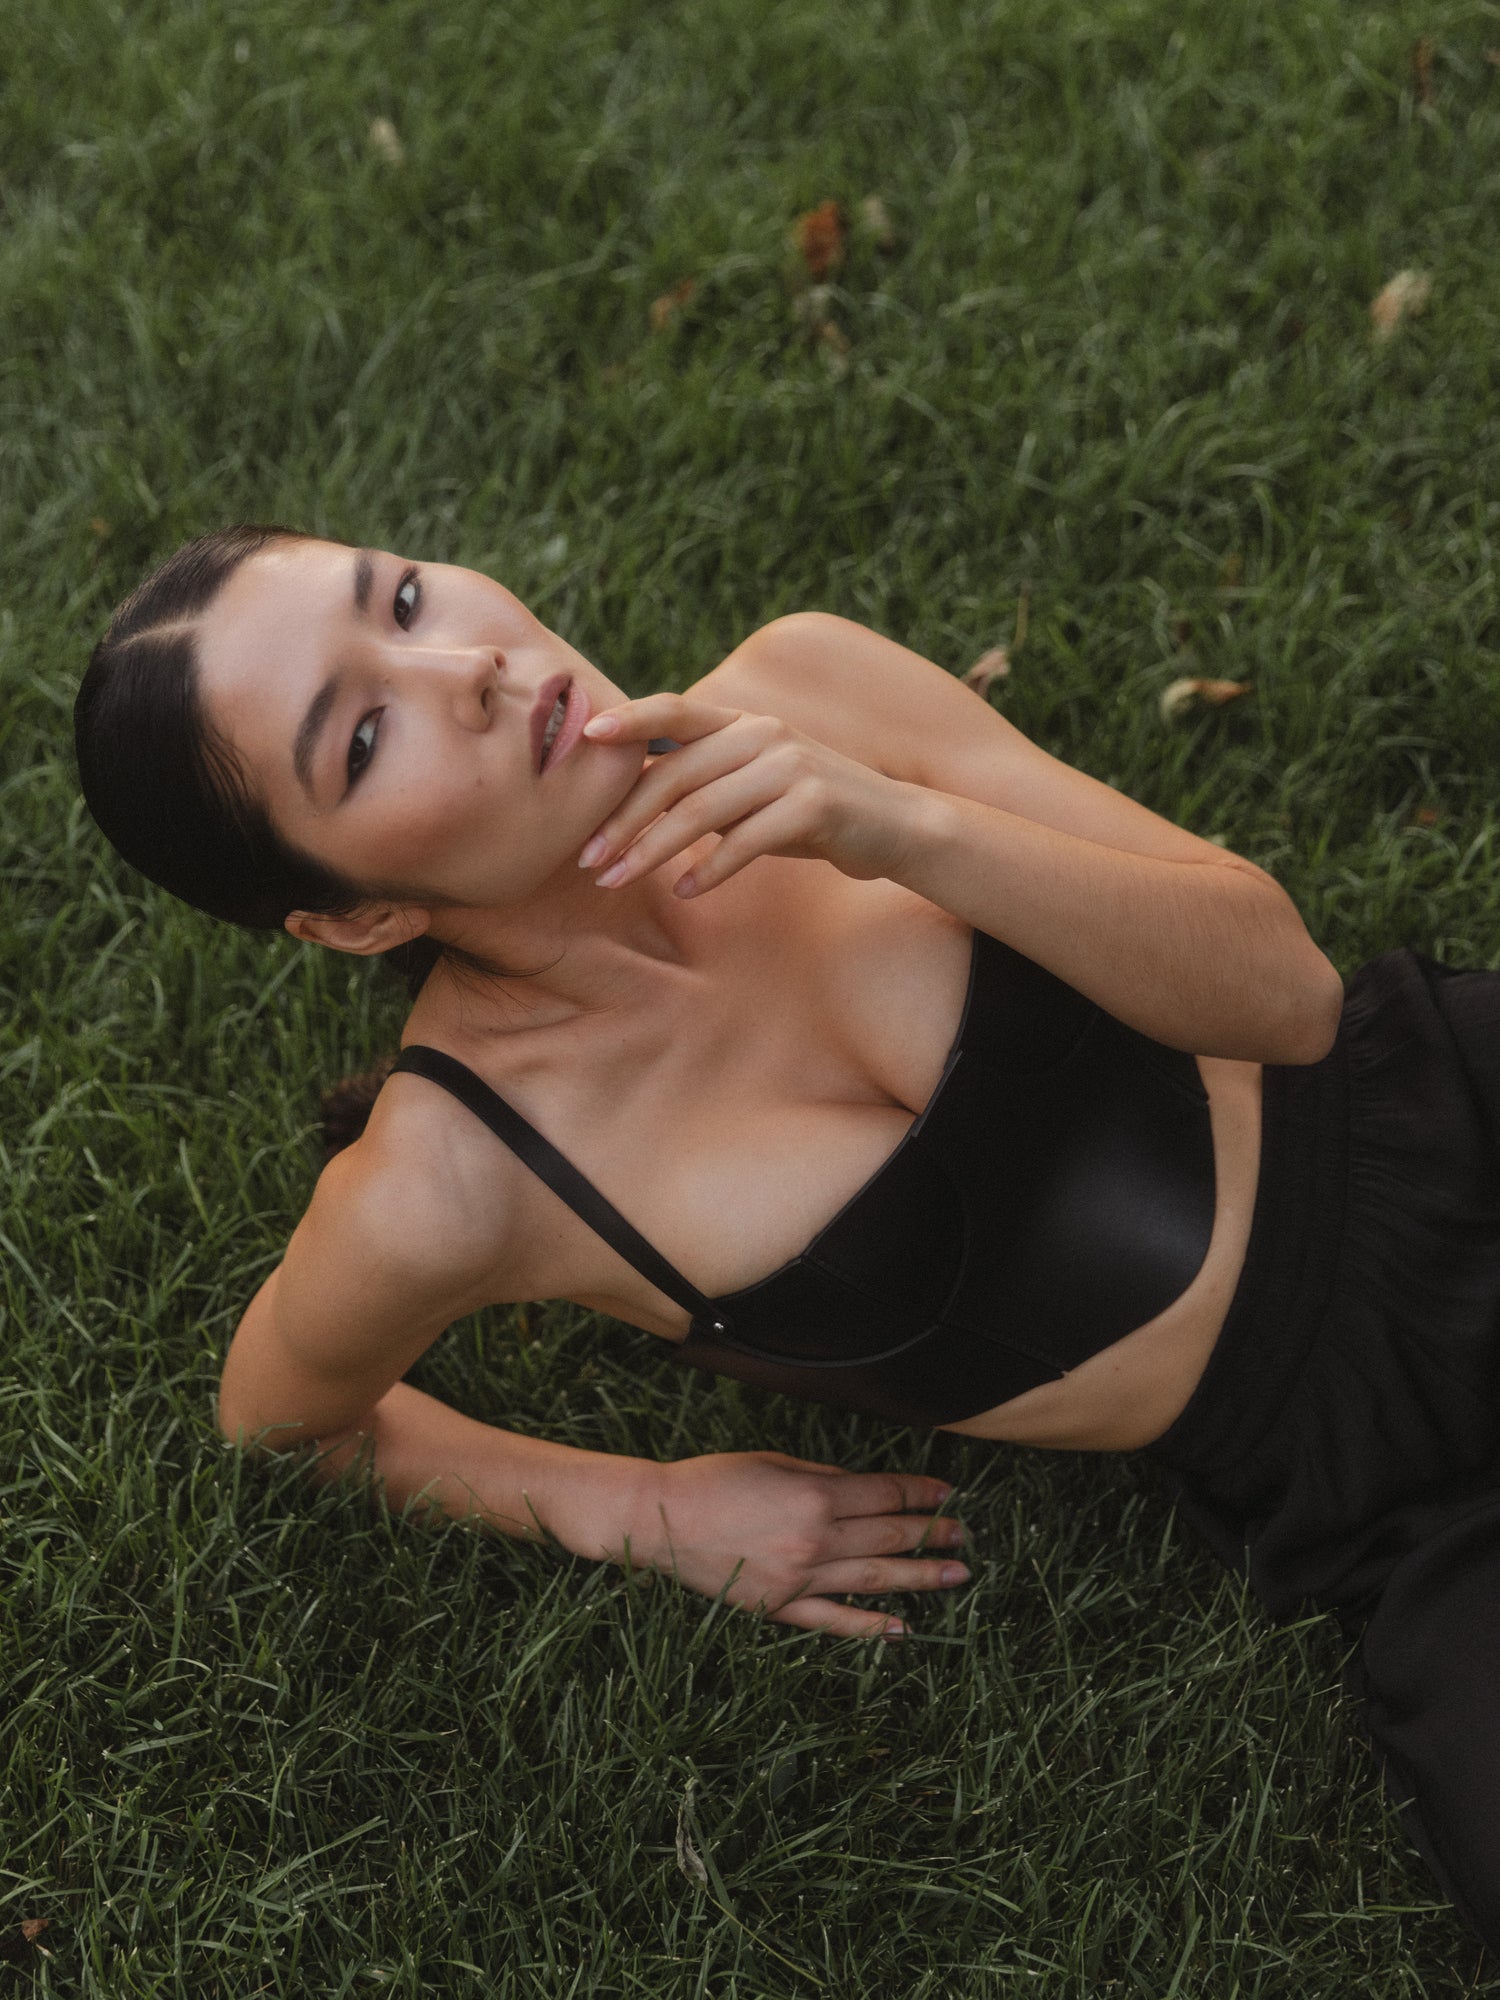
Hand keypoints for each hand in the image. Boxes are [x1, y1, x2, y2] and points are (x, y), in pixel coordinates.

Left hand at [577, 695, 920, 897]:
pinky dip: (710, 870)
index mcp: (742, 722)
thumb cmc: (808, 811)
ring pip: (700, 812)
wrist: (895, 825)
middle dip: (623, 821)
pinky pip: (745, 842)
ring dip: (651, 852)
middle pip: (675, 776)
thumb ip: (703, 781)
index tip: (585, 737)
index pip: (675, 712)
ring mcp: (790, 767)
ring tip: (616, 880)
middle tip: (586, 859)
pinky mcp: (813, 805)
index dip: (630, 720)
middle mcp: (763, 734)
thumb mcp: (754, 785)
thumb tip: (628, 800)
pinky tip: (686, 891)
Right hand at [624, 1450, 968, 1638]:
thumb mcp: (775, 1462)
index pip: (884, 1495)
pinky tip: (902, 1629)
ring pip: (874, 1578)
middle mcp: (815, 1540)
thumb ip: (824, 1477)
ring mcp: (800, 1579)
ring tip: (956, 1576)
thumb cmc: (713, 1481)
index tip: (946, 1491)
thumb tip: (866, 1489)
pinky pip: (834, 1620)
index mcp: (815, 1497)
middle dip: (931, 1532)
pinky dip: (870, 1626)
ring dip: (920, 1576)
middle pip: (889, 1536)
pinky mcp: (780, 1608)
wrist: (660, 1521)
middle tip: (964, 1534)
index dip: (920, 1492)